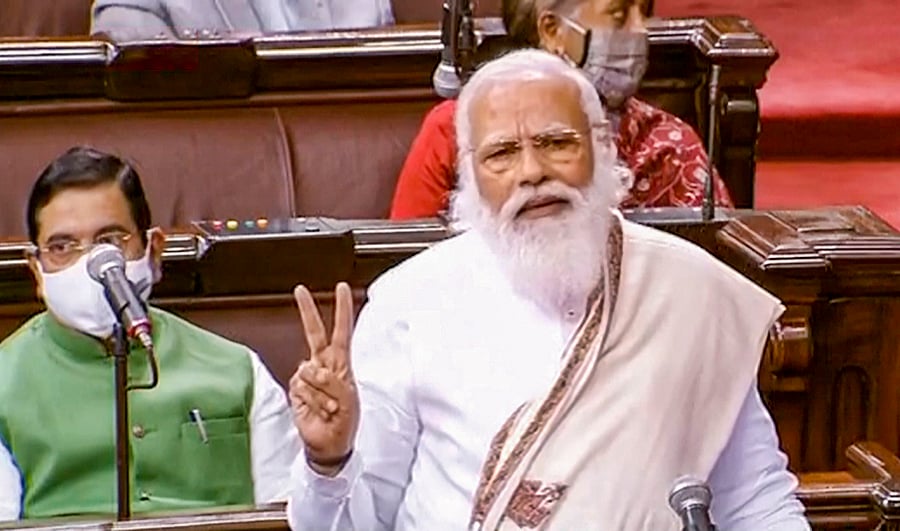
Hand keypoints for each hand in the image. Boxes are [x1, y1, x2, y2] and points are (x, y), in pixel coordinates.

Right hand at [289, 282, 359, 473]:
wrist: (330, 443)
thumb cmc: (344, 421)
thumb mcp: (350, 399)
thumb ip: (335, 382)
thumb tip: (314, 371)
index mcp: (341, 363)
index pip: (342, 331)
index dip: (341, 310)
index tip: (341, 288)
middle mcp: (323, 365)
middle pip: (315, 333)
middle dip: (308, 311)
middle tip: (300, 290)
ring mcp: (308, 376)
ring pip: (310, 370)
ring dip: (323, 392)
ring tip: (331, 407)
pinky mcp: (296, 390)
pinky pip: (302, 387)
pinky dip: (314, 400)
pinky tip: (320, 410)